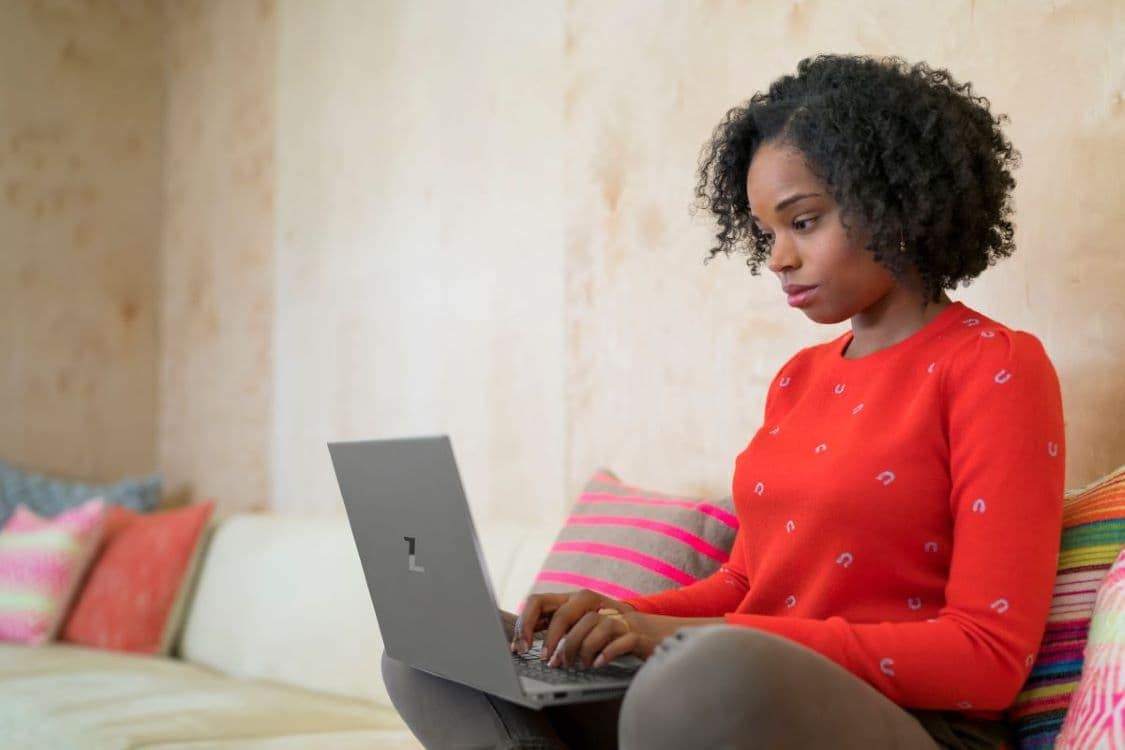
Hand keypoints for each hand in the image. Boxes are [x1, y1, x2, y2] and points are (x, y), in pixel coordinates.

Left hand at [512, 589, 633, 656]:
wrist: (651, 633)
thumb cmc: (607, 632)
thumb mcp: (579, 625)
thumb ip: (554, 628)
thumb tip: (521, 645)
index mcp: (572, 600)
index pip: (538, 601)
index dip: (525, 624)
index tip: (520, 649)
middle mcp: (591, 602)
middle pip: (563, 614)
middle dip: (551, 641)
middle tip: (547, 662)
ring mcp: (613, 615)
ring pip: (589, 626)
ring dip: (578, 650)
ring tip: (576, 666)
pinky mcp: (633, 631)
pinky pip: (614, 639)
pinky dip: (604, 653)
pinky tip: (596, 664)